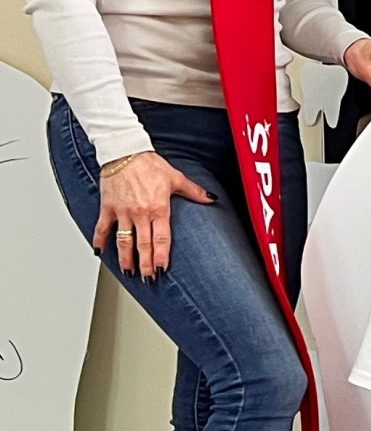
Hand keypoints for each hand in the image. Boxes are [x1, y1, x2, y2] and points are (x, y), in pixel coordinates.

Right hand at [93, 152, 215, 281]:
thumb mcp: (176, 178)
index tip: (162, 269)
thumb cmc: (149, 164)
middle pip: (143, 245)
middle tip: (147, 278)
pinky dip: (100, 240)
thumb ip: (194, 192)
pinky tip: (100, 252)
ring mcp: (122, 212)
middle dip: (145, 264)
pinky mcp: (107, 207)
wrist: (124, 152)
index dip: (161, 257)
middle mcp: (140, 214)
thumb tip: (211, 199)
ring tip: (128, 271)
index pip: (162, 239)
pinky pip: (102, 227)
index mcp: (159, 209)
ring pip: (123, 241)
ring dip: (125, 258)